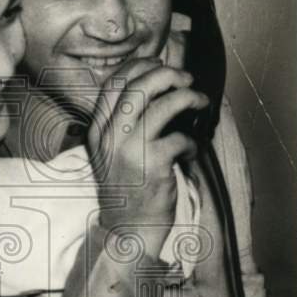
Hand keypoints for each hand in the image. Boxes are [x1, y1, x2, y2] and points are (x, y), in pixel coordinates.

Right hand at [86, 58, 208, 259]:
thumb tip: (153, 89)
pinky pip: (180, 137)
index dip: (139, 67)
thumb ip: (122, 124)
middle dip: (168, 75)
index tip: (159, 65)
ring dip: (188, 98)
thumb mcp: (111, 153)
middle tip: (186, 80)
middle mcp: (110, 136)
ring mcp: (130, 150)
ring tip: (199, 103)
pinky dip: (192, 141)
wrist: (126, 231)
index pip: (113, 84)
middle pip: (139, 86)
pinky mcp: (153, 165)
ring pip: (163, 105)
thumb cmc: (125, 190)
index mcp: (97, 130)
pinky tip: (189, 152)